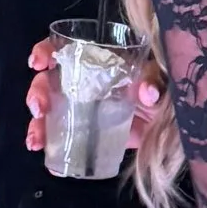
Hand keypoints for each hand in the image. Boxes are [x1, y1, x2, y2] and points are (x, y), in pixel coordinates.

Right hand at [24, 37, 163, 156]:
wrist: (170, 129)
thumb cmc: (164, 93)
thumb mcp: (162, 80)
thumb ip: (155, 80)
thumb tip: (147, 91)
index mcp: (100, 62)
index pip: (67, 49)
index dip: (47, 51)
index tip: (37, 63)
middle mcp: (86, 82)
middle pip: (50, 81)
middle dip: (37, 92)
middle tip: (39, 109)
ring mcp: (83, 109)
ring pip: (50, 110)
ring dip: (37, 124)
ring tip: (35, 140)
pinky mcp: (87, 133)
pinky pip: (62, 137)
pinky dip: (51, 146)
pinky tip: (48, 158)